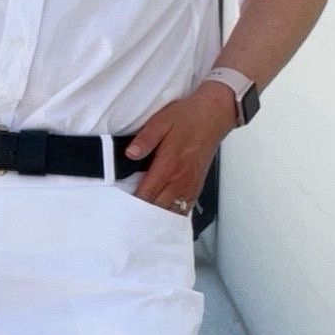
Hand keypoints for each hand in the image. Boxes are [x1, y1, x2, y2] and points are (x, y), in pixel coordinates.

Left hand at [124, 82, 237, 214]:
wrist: (214, 115)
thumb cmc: (188, 118)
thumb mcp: (161, 122)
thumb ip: (145, 140)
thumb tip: (130, 154)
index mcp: (168, 167)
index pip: (146, 196)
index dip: (132, 205)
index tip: (121, 208)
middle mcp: (180, 181)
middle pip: (157, 209)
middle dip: (142, 214)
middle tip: (128, 216)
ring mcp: (190, 186)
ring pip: (171, 212)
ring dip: (157, 216)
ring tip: (143, 219)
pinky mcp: (197, 186)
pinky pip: (184, 209)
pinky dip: (173, 214)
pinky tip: (163, 214)